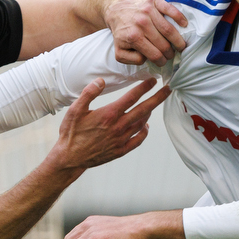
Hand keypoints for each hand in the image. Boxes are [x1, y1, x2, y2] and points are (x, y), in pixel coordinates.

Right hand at [49, 77, 170, 172]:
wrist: (70, 158)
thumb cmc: (71, 133)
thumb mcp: (75, 109)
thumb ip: (89, 93)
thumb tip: (101, 80)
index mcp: (109, 114)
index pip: (132, 97)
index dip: (144, 87)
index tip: (153, 80)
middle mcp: (118, 127)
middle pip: (143, 110)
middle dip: (157, 98)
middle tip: (168, 90)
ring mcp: (121, 140)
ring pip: (141, 124)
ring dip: (149, 113)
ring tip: (153, 105)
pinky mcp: (120, 150)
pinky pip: (138, 140)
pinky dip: (144, 132)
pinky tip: (146, 126)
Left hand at [106, 0, 186, 65]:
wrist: (118, 11)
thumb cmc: (122, 33)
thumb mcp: (120, 52)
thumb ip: (131, 59)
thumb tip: (145, 58)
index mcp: (134, 37)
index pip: (155, 55)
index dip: (161, 61)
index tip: (163, 62)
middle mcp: (141, 24)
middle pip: (164, 44)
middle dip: (170, 53)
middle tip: (171, 55)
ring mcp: (148, 11)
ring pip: (169, 30)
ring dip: (178, 40)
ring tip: (180, 45)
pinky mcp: (154, 1)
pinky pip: (170, 9)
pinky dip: (179, 17)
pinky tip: (184, 25)